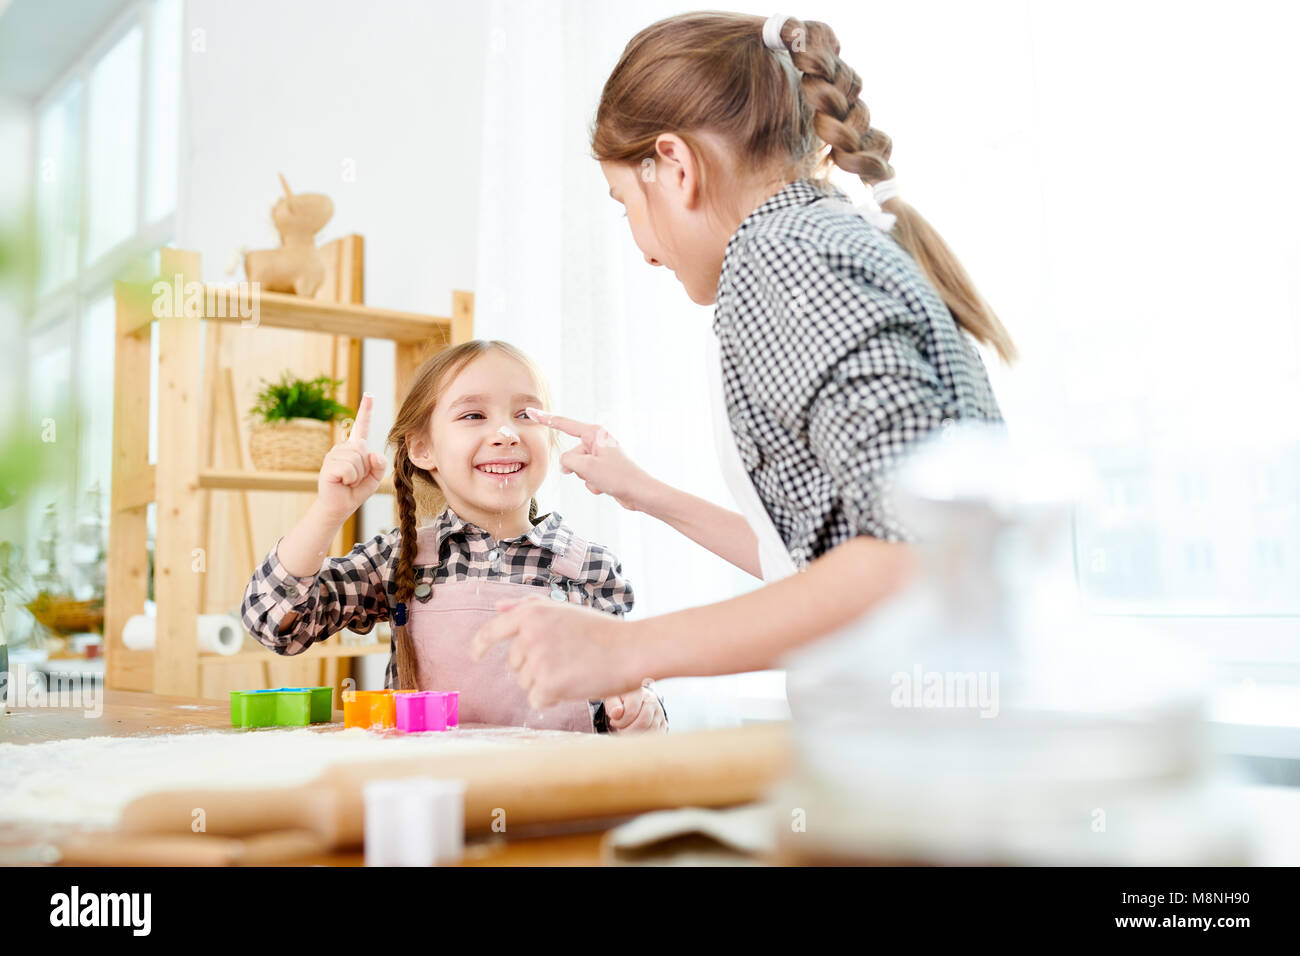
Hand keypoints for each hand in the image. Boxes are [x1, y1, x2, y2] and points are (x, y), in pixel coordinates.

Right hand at [317, 391, 387, 520]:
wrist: (339, 507)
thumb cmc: (355, 491)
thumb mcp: (374, 478)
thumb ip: (379, 466)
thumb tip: (374, 454)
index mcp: (355, 448)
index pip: (361, 425)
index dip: (366, 410)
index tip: (369, 394)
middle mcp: (342, 448)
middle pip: (364, 449)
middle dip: (366, 468)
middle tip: (355, 478)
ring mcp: (333, 455)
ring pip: (357, 460)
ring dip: (358, 475)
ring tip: (348, 481)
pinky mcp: (328, 465)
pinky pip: (350, 469)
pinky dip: (351, 479)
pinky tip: (342, 483)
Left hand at [469, 596, 640, 708]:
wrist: (631, 650)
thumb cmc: (601, 631)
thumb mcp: (563, 610)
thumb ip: (528, 607)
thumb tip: (497, 608)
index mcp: (532, 613)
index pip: (492, 631)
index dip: (480, 644)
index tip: (475, 655)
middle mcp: (529, 635)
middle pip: (514, 664)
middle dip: (534, 667)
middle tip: (567, 659)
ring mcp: (537, 660)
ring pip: (525, 684)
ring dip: (545, 683)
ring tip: (574, 670)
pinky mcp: (546, 684)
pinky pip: (536, 700)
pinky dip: (552, 699)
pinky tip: (574, 685)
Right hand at [524, 408, 654, 511]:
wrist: (639, 493)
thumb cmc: (617, 476)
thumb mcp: (586, 466)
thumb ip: (567, 461)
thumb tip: (566, 465)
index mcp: (594, 433)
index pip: (564, 424)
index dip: (545, 419)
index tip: (530, 412)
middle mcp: (597, 441)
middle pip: (571, 453)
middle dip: (577, 467)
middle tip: (595, 473)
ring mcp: (600, 455)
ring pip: (578, 467)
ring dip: (586, 478)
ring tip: (603, 480)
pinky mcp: (603, 469)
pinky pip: (588, 476)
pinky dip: (594, 484)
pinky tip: (606, 486)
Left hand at [604, 683, 666, 733]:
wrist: (635, 701)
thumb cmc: (622, 702)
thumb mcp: (613, 700)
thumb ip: (612, 706)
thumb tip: (616, 713)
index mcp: (639, 692)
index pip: (631, 712)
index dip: (619, 722)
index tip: (614, 722)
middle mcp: (652, 700)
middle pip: (643, 722)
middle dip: (628, 731)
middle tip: (620, 732)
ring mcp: (659, 712)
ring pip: (651, 730)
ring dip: (637, 736)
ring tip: (628, 733)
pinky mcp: (663, 722)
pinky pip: (657, 735)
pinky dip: (646, 739)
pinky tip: (637, 736)